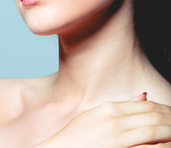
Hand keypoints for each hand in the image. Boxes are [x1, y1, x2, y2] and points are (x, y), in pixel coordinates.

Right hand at [34, 93, 170, 147]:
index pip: (146, 105)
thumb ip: (120, 107)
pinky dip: (161, 145)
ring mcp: (119, 139)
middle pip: (153, 116)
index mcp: (110, 109)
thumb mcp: (95, 117)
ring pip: (155, 130)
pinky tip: (168, 143)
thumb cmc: (76, 138)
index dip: (163, 108)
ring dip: (170, 130)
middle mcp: (116, 121)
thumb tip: (143, 96)